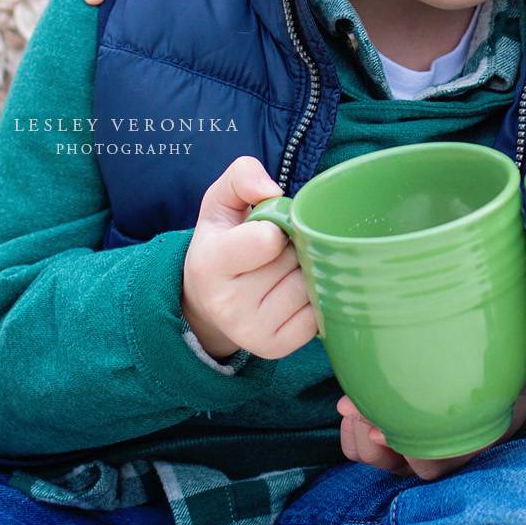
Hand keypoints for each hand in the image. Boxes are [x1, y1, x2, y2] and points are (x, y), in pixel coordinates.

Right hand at [180, 156, 316, 361]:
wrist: (207, 302)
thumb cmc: (222, 242)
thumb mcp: (220, 202)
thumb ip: (242, 176)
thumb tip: (274, 190)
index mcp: (211, 263)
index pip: (267, 240)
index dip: (278, 228)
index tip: (269, 231)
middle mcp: (227, 304)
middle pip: (295, 261)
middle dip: (295, 249)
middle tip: (277, 253)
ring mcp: (251, 332)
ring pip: (310, 287)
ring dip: (307, 273)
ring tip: (282, 273)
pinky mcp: (274, 348)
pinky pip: (318, 314)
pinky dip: (312, 300)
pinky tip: (291, 295)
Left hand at [334, 293, 525, 480]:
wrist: (493, 374)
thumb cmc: (507, 368)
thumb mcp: (522, 352)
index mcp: (477, 438)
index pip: (439, 464)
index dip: (409, 450)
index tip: (383, 426)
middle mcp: (450, 452)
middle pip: (405, 464)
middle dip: (378, 438)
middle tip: (358, 407)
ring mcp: (422, 451)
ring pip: (382, 462)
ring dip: (362, 437)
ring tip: (351, 405)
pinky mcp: (395, 447)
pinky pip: (365, 456)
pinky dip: (353, 439)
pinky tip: (351, 411)